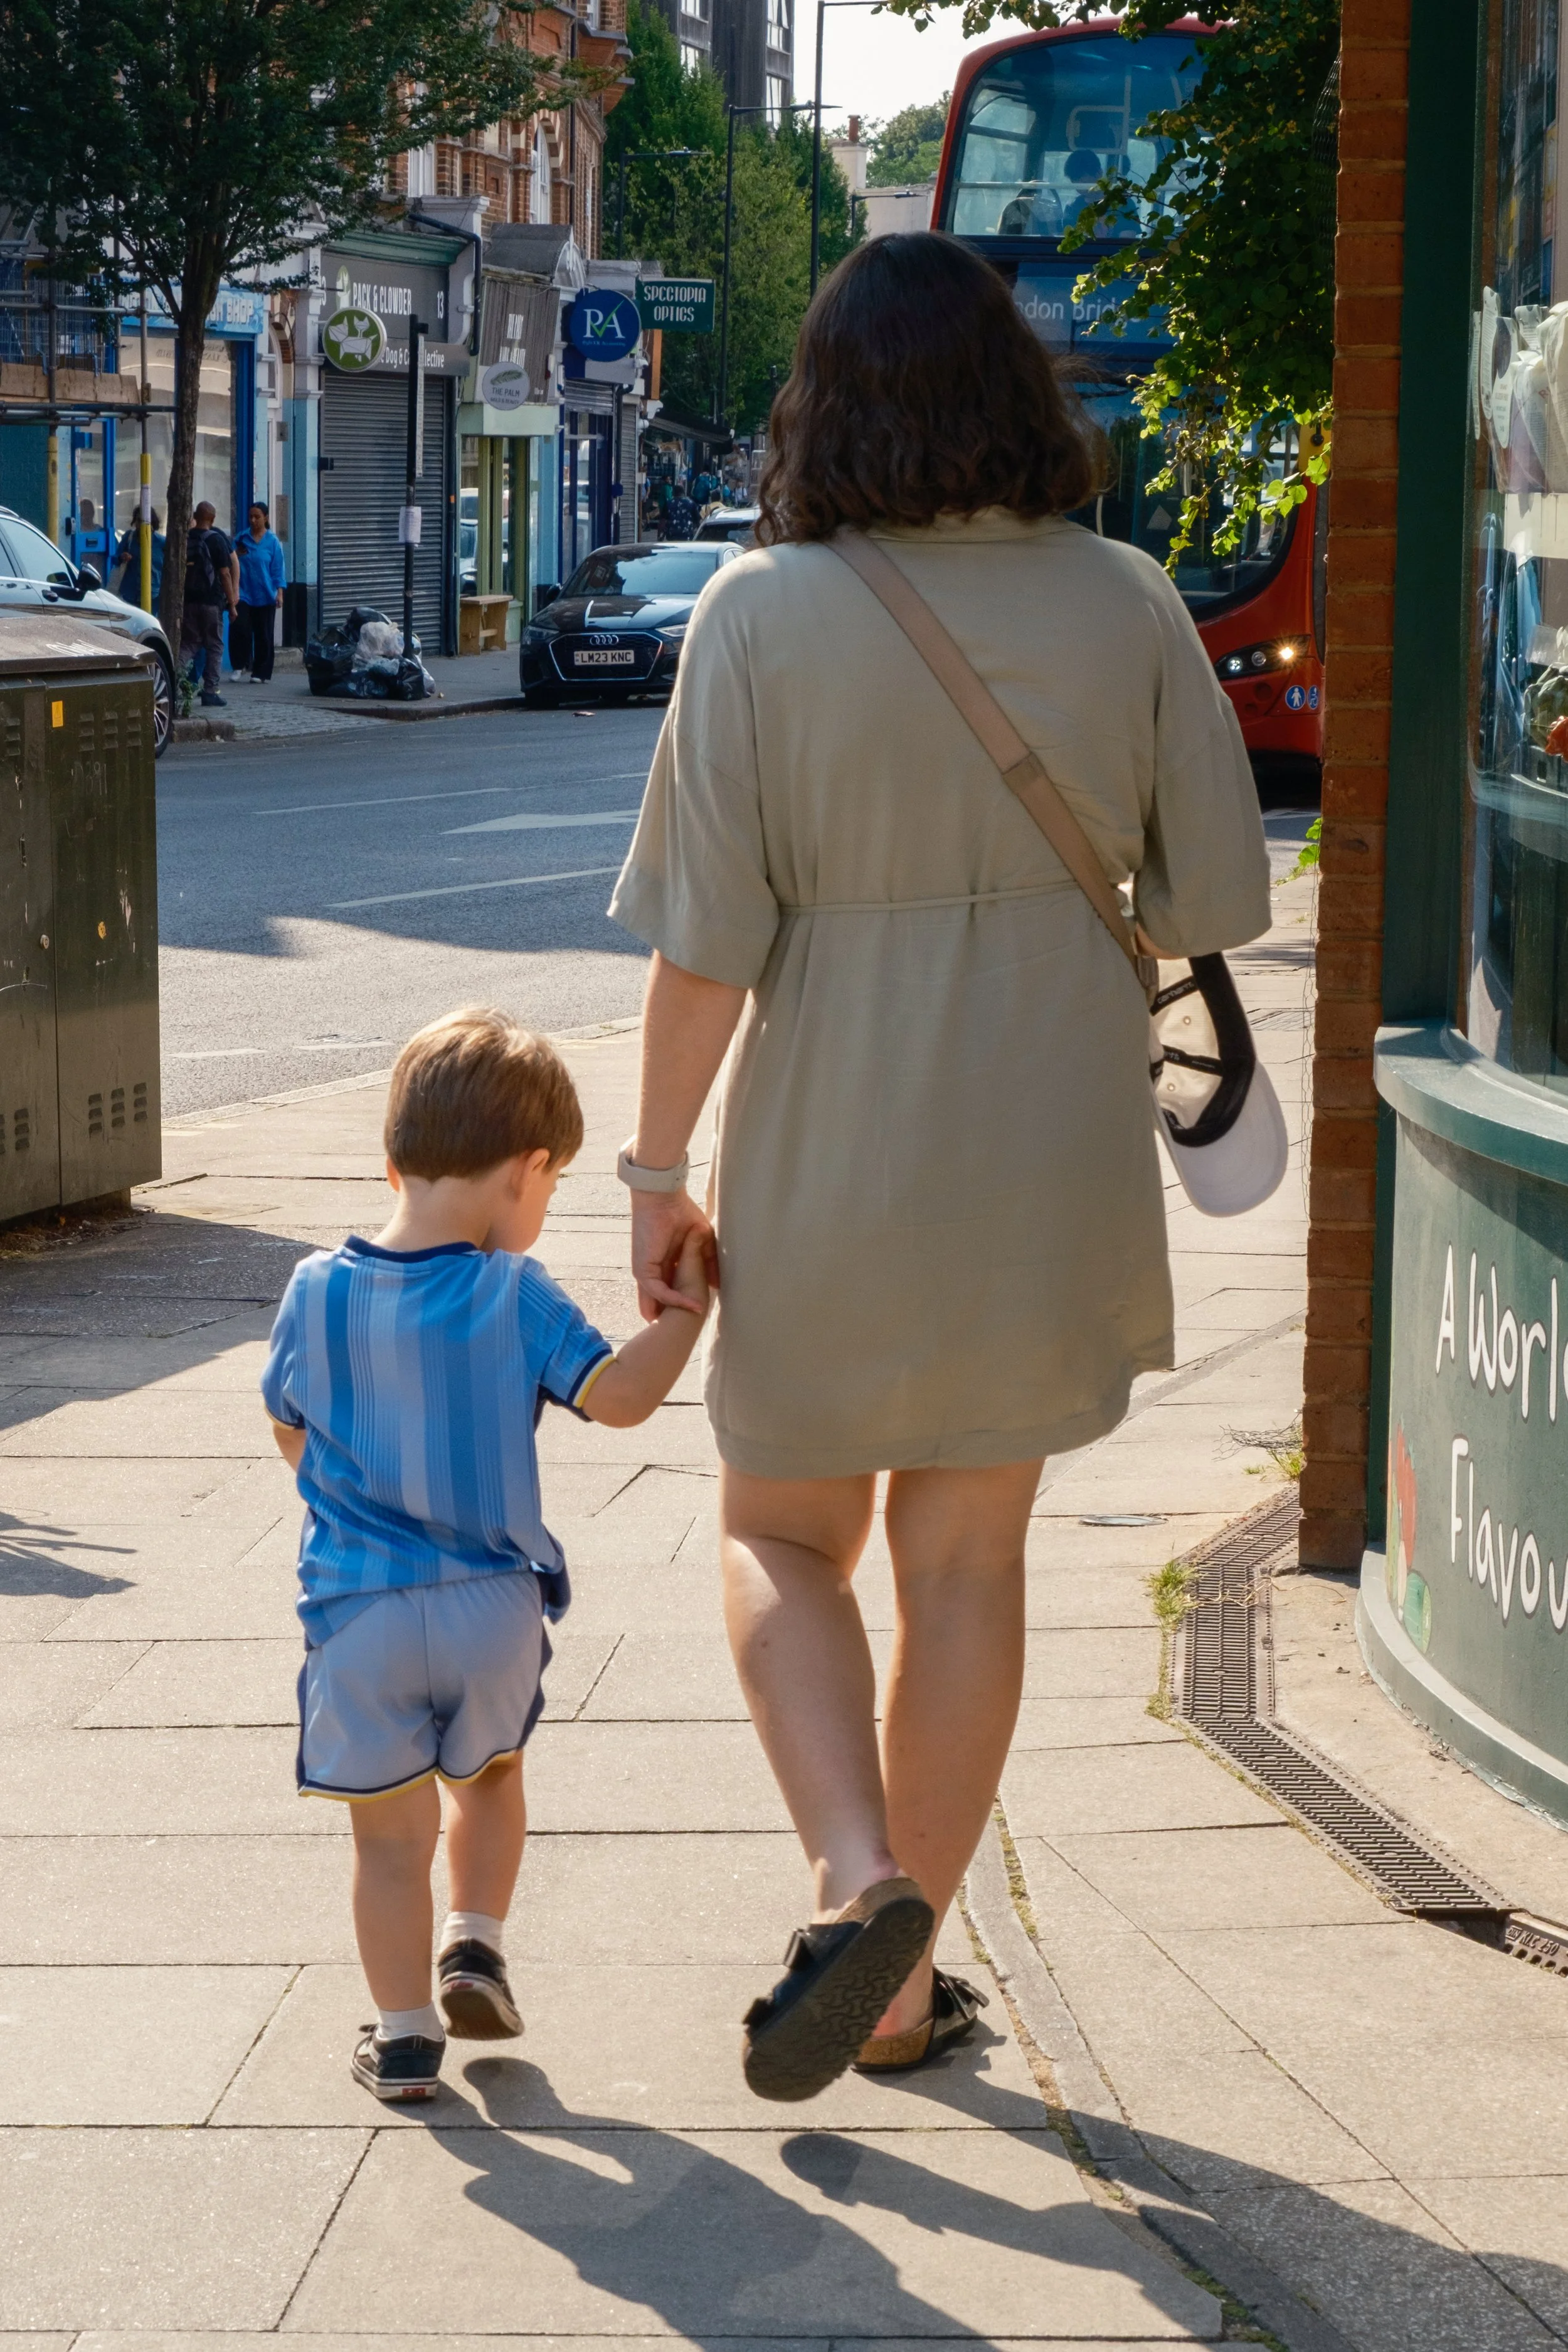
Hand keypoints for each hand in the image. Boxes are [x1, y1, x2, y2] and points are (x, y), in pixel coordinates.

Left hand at [631, 1188, 715, 1321]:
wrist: (664, 1198)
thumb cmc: (680, 1212)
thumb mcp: (702, 1240)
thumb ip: (710, 1261)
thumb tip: (718, 1284)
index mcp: (666, 1262)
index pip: (674, 1289)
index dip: (687, 1302)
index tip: (703, 1312)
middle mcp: (655, 1269)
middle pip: (662, 1301)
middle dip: (673, 1316)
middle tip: (688, 1331)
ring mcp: (647, 1271)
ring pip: (658, 1301)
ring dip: (676, 1313)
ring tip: (692, 1325)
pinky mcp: (643, 1269)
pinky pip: (659, 1290)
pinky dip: (676, 1299)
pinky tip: (694, 1304)